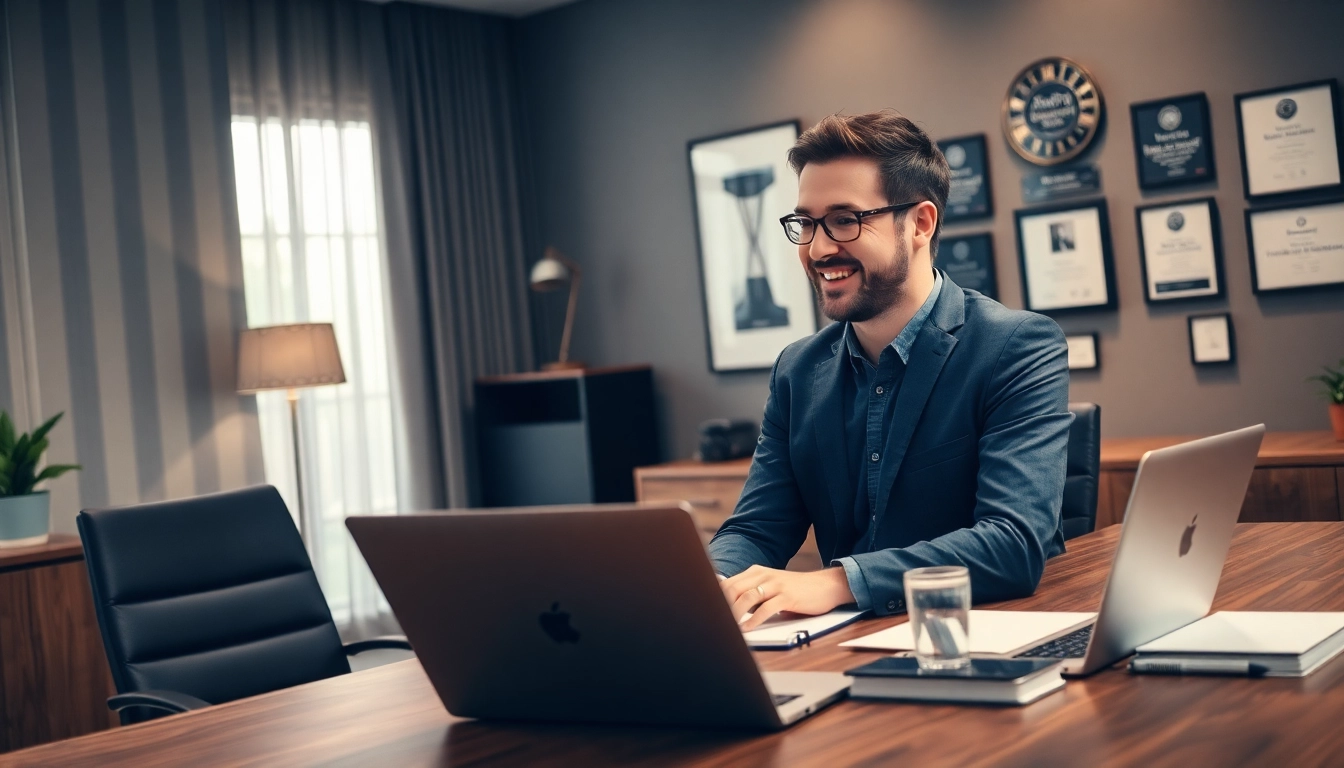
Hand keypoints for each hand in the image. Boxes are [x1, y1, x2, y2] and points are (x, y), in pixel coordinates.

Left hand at [721, 565, 854, 630]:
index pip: (728, 584)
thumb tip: (729, 608)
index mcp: (755, 572)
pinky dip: (754, 620)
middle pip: (734, 589)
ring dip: (735, 614)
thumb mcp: (771, 587)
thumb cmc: (795, 590)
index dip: (716, 598)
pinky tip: (748, 628)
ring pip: (748, 598)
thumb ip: (752, 594)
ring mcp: (775, 584)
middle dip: (722, 607)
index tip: (708, 613)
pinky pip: (766, 608)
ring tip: (729, 627)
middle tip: (716, 622)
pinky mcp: (787, 596)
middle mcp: (763, 575)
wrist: (825, 586)